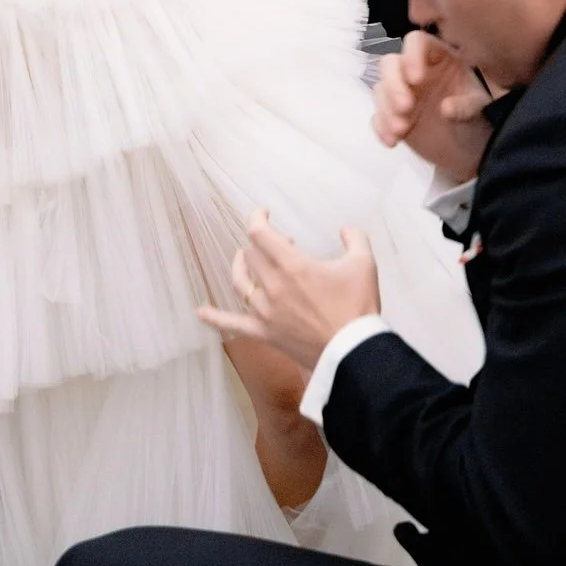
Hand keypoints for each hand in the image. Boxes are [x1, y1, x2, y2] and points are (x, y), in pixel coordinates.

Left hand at [198, 211, 380, 373]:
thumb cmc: (358, 307)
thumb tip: (345, 229)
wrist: (353, 352)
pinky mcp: (264, 332)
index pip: (260, 234)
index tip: (263, 213)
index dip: (257, 218)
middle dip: (263, 243)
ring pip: (239, 281)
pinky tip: (201, 312)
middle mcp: (272, 285)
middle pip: (251, 254)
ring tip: (247, 259)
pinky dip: (215, 317)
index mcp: (292, 265)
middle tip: (284, 245)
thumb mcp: (364, 264)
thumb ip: (354, 238)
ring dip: (241, 264)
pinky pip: (233, 324)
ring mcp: (264, 311)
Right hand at [372, 30, 491, 181]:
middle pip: (390, 63)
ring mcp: (401, 93)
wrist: (470, 151)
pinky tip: (392, 141)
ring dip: (386, 108)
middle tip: (405, 107)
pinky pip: (377, 116)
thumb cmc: (478, 120)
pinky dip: (381, 127)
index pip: (416, 42)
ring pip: (380, 89)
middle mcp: (415, 71)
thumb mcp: (480, 110)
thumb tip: (446, 108)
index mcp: (439, 57)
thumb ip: (467, 106)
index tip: (416, 79)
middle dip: (393, 84)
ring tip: (401, 129)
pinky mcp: (392, 116)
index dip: (411, 56)